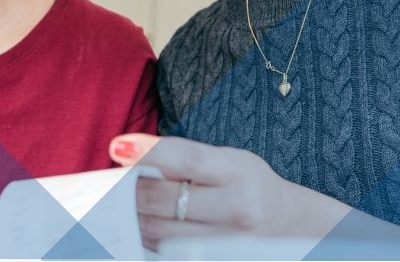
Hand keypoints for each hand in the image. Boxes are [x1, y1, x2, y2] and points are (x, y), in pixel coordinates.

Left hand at [109, 133, 350, 250]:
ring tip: (126, 201)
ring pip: (159, 229)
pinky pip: (165, 250)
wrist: (283, 222)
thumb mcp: (226, 158)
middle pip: (166, 199)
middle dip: (132, 188)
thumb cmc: (247, 182)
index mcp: (239, 172)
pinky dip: (147, 235)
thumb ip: (182, 154)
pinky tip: (143, 222)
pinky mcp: (214, 258)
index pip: (185, 160)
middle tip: (116, 179)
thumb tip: (127, 151)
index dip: (147, 153)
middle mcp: (237, 208)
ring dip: (134, 214)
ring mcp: (226, 241)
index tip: (118, 148)